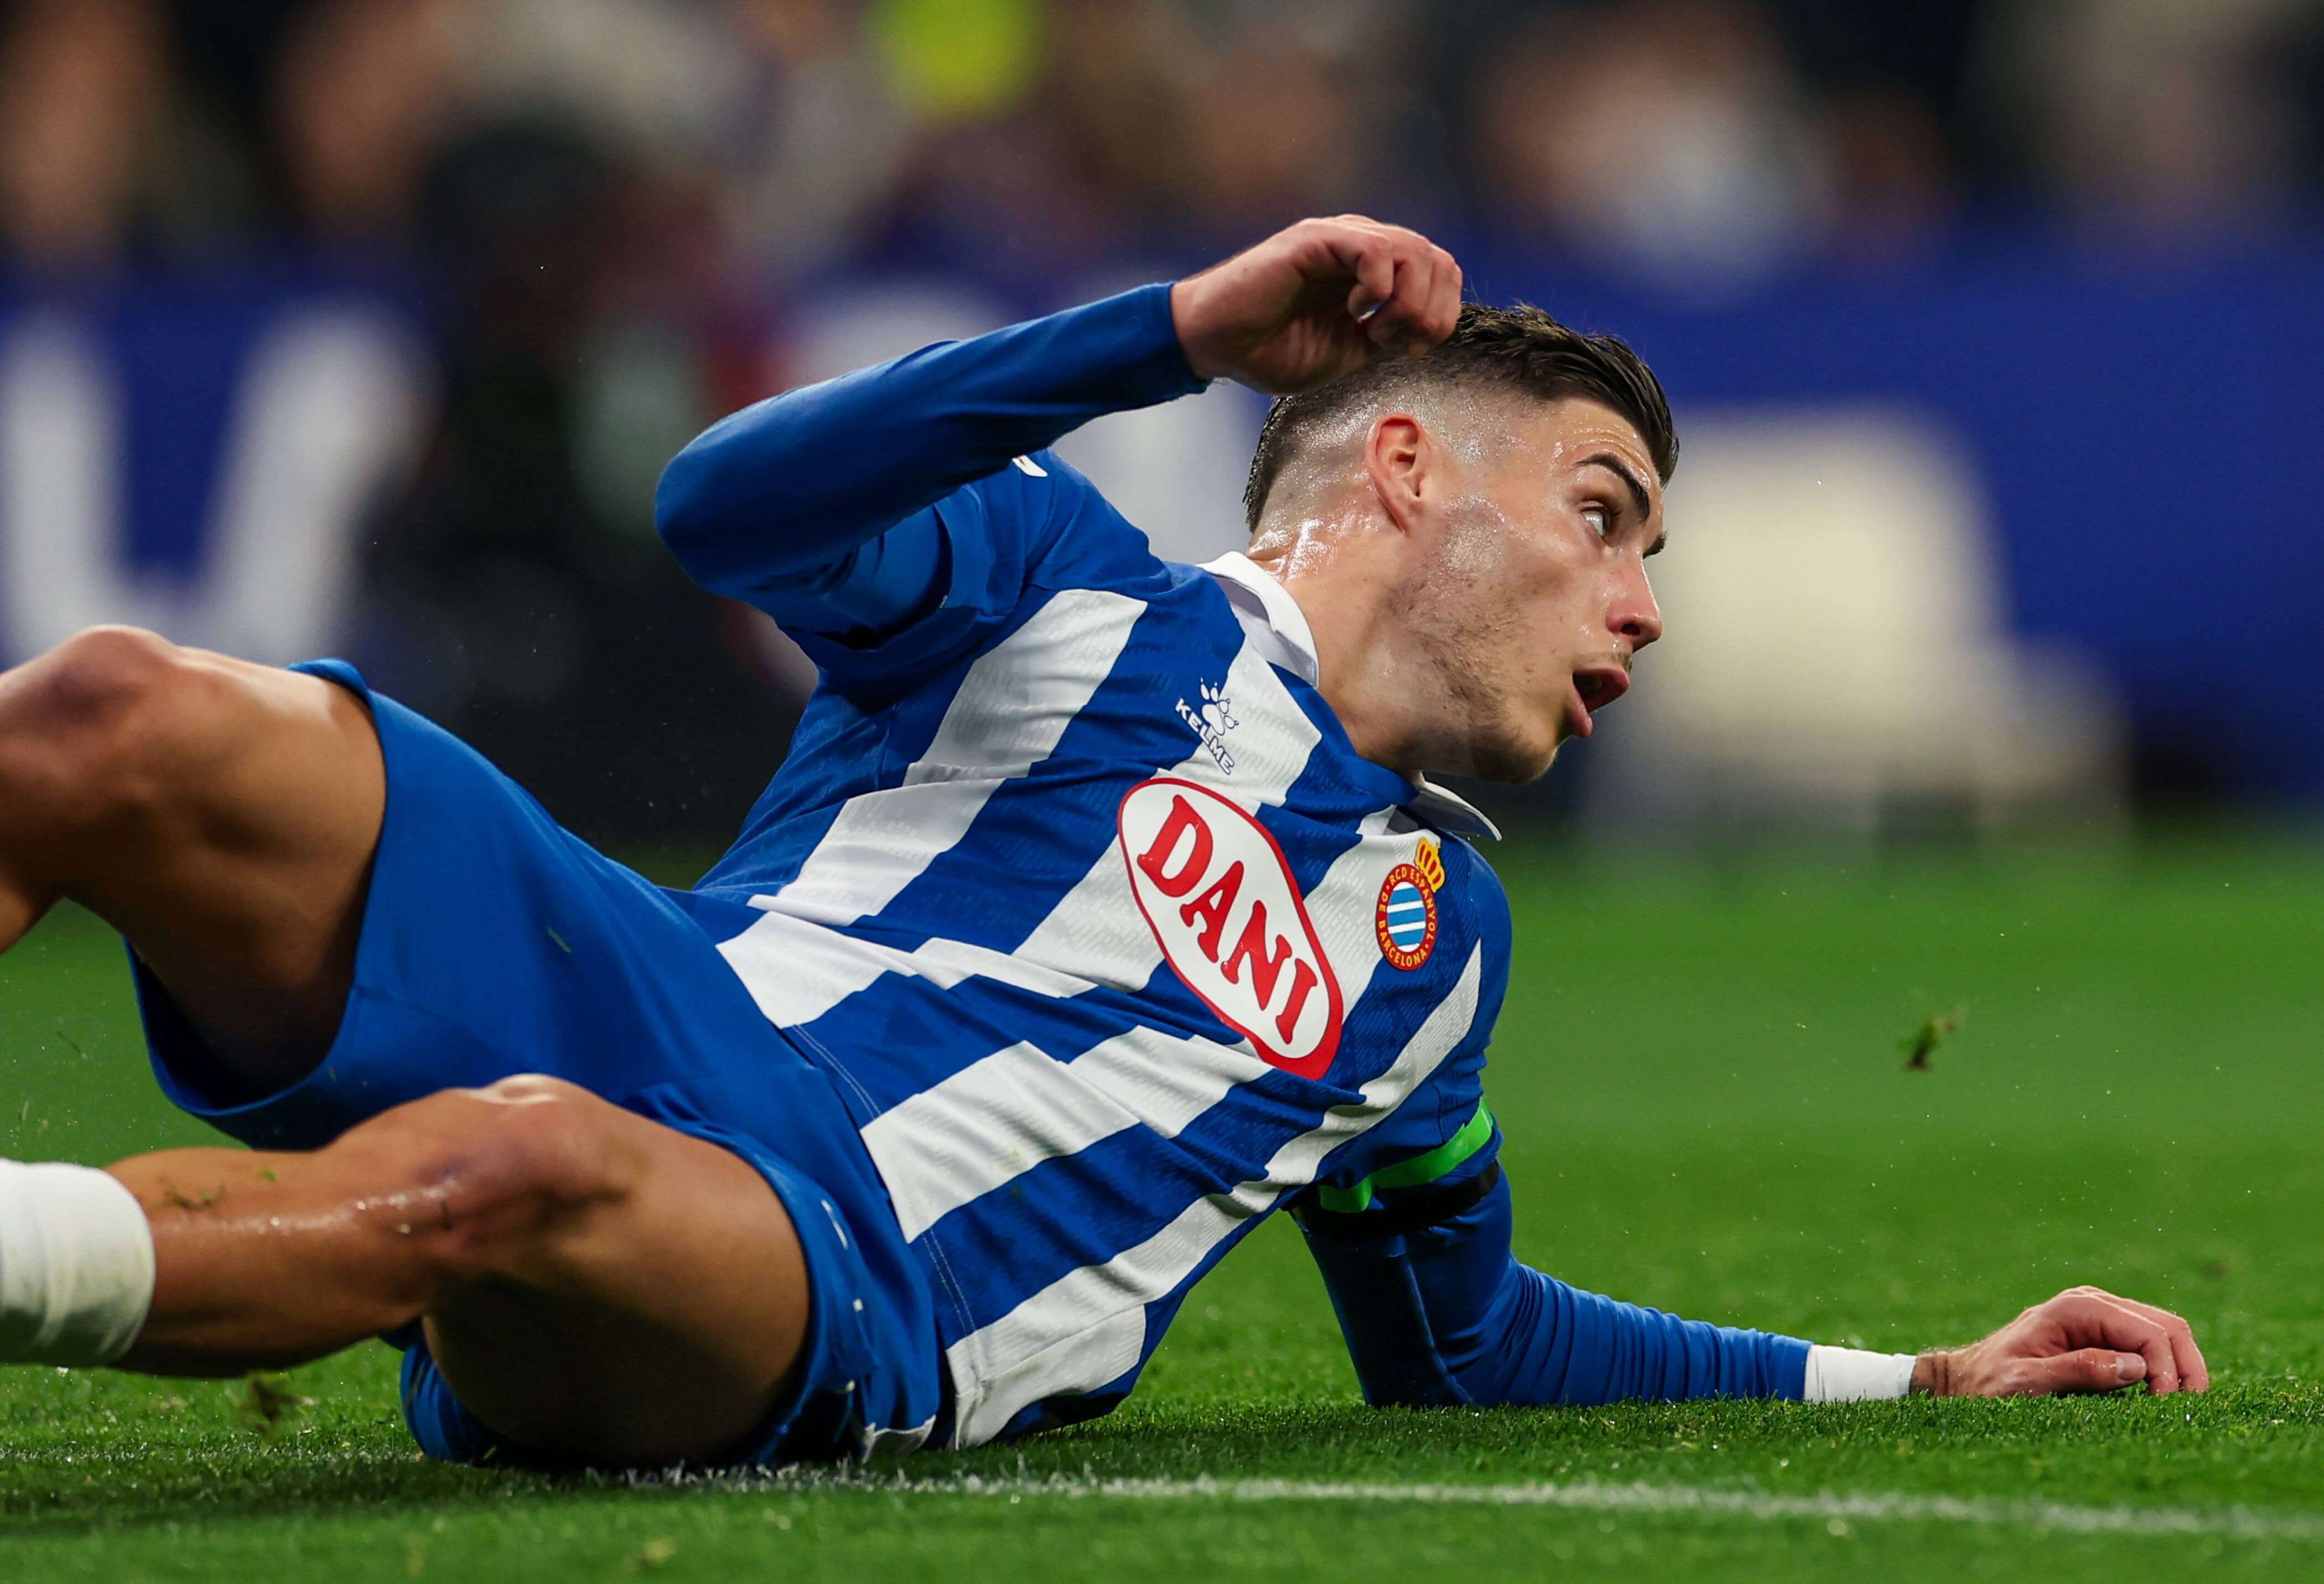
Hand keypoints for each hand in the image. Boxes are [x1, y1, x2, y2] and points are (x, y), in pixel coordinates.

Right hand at [1170, 215, 1463, 393]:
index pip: (1441, 272)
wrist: (1218, 345)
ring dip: (1408, 303)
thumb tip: (1425, 330)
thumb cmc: (1272, 349)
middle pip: (1438, 260)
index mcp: (1374, 270)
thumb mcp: (1349, 351)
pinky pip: (1377, 250)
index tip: (1408, 349)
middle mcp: (1363, 245)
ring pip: (1415, 251)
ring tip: (1373, 329)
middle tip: (1395, 343)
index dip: (1440, 314)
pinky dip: (1379, 290)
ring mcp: (1342, 238)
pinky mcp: (1318, 239)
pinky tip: (1354, 312)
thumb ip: (1389, 334)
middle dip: (1430, 312)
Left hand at [1914, 1285, 2210, 1396]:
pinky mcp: (2104, 1334)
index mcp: (2076, 1308)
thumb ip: (2077, 1371)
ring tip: (2179, 1408)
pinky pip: (2148, 1345)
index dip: (2167, 1370)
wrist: (1964, 1378)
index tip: (2164, 1408)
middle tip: (2188, 1411)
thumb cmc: (1988, 1383)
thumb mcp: (2026, 1383)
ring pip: (2165, 1333)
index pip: (2148, 1332)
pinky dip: (2165, 1368)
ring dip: (2180, 1368)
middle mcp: (2093, 1302)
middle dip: (2187, 1367)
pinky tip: (2162, 1398)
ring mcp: (2101, 1315)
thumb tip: (2136, 1368)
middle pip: (2168, 1326)